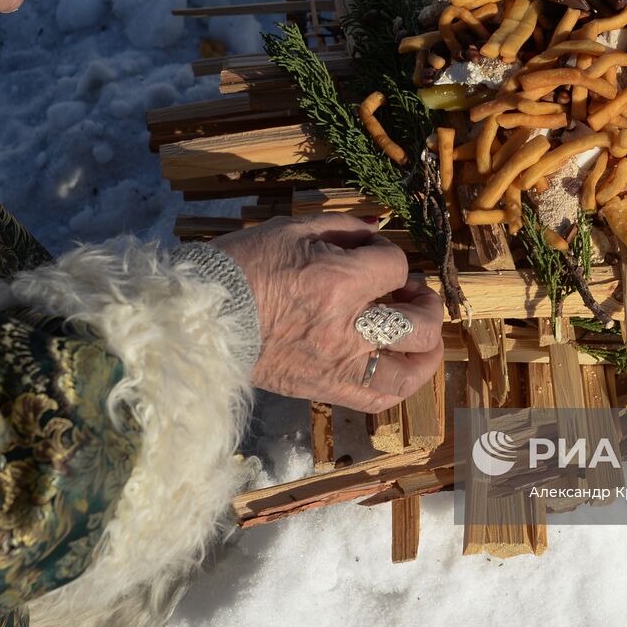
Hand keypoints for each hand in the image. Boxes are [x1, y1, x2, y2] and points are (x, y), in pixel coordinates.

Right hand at [213, 214, 444, 412]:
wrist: (200, 318)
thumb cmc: (241, 267)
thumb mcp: (291, 230)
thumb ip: (343, 228)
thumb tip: (379, 229)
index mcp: (337, 281)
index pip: (395, 267)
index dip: (390, 256)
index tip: (372, 254)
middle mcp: (346, 329)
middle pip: (420, 324)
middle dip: (425, 302)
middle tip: (411, 292)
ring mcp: (338, 366)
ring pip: (409, 373)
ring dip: (426, 351)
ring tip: (420, 334)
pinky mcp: (324, 389)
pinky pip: (377, 399)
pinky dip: (397, 383)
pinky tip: (395, 363)